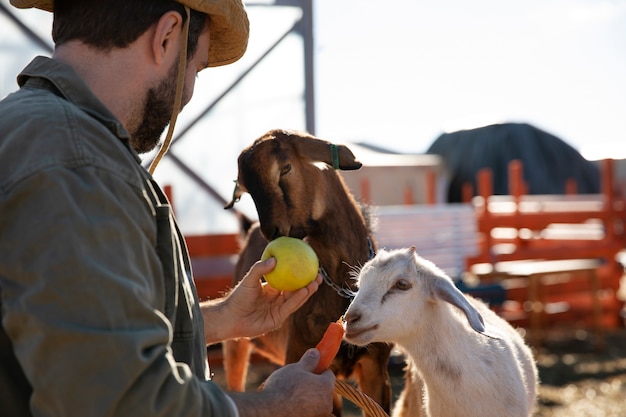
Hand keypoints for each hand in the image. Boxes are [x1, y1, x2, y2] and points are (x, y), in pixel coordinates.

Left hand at [201, 257, 320, 342]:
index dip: (298, 274)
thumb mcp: (249, 279)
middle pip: (297, 290)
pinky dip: (299, 298)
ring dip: (307, 291)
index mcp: (272, 290)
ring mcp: (279, 310)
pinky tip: (306, 290)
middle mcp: (277, 300)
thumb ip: (260, 269)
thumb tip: (274, 259)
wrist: (230, 317)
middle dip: (308, 283)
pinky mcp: (278, 319)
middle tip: (318, 273)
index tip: (308, 264)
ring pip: (297, 299)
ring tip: (316, 281)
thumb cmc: (238, 297)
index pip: (288, 280)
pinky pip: (290, 307)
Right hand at [229, 349, 334, 416]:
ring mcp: (319, 414)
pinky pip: (310, 409)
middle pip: (323, 388)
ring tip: (291, 393)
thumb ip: (310, 360)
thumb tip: (317, 352)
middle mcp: (327, 403)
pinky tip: (291, 403)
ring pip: (316, 399)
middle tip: (297, 381)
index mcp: (326, 386)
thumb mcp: (296, 368)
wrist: (270, 410)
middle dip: (313, 384)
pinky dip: (303, 405)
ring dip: (308, 395)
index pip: (329, 374)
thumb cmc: (284, 387)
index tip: (307, 370)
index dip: (318, 370)